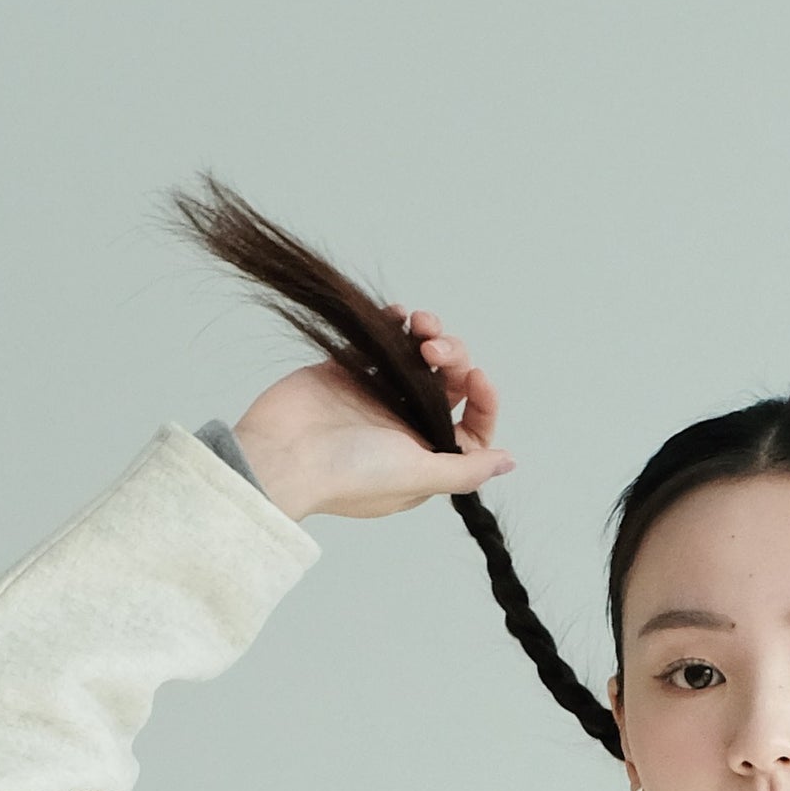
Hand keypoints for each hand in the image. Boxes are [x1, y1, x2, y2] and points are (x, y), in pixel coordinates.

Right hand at [231, 312, 513, 522]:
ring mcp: (375, 398)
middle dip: (453, 358)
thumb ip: (465, 469)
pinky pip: (380, 342)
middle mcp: (403, 428)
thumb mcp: (419, 476)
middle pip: (448, 385)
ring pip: (418, 359)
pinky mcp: (347, 372)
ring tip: (420, 323)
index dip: (482, 401)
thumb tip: (508, 461)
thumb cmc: (349, 474)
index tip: (476, 378)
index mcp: (424, 457)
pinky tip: (399, 314)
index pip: (471, 429)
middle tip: (435, 350)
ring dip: (429, 334)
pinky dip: (393, 324)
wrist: (281, 456)